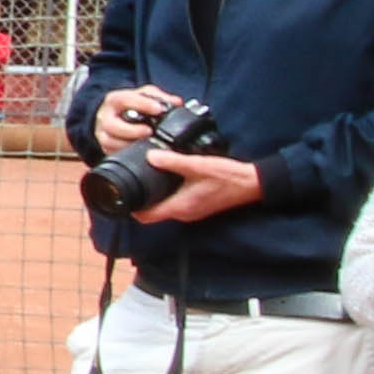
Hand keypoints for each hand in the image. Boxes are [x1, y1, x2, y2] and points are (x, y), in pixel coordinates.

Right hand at [93, 85, 181, 149]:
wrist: (115, 115)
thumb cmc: (132, 105)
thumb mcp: (145, 95)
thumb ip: (160, 97)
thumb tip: (177, 103)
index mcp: (114, 100)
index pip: (124, 100)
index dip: (142, 104)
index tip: (158, 109)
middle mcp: (105, 117)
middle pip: (112, 125)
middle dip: (132, 130)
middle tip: (149, 131)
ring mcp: (102, 134)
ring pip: (110, 142)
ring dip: (130, 144)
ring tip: (147, 144)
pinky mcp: (105, 148)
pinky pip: (113, 153)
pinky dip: (127, 153)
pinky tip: (141, 152)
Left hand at [133, 147, 261, 226]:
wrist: (252, 183)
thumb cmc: (227, 177)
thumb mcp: (197, 166)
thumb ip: (173, 162)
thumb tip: (150, 157)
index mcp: (180, 207)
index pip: (146, 217)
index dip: (131, 209)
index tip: (122, 195)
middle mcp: (184, 213)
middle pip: (153, 212)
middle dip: (140, 200)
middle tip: (131, 181)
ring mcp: (192, 210)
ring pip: (165, 206)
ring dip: (154, 196)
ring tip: (145, 177)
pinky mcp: (198, 205)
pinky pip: (176, 202)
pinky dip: (167, 193)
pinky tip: (167, 177)